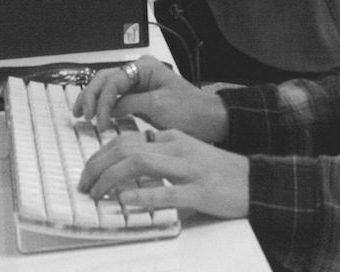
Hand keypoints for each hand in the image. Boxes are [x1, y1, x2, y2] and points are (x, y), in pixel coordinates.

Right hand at [72, 55, 229, 143]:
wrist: (210, 120)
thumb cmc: (191, 110)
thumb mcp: (157, 106)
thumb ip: (129, 104)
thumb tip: (108, 109)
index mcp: (145, 67)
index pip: (113, 81)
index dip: (102, 101)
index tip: (100, 121)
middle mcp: (140, 71)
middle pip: (105, 79)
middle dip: (90, 96)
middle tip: (82, 115)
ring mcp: (139, 84)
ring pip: (107, 88)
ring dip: (93, 100)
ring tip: (81, 115)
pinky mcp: (140, 98)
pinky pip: (116, 99)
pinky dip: (104, 107)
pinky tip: (96, 116)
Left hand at [77, 128, 249, 218]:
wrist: (255, 181)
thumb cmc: (221, 170)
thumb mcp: (189, 151)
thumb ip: (165, 149)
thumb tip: (138, 152)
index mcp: (174, 139)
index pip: (128, 138)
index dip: (102, 153)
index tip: (89, 169)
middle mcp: (178, 149)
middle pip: (128, 147)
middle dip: (98, 164)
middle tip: (84, 183)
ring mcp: (188, 169)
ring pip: (141, 163)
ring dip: (112, 177)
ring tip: (96, 192)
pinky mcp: (199, 191)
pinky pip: (167, 192)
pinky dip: (142, 195)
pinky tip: (125, 202)